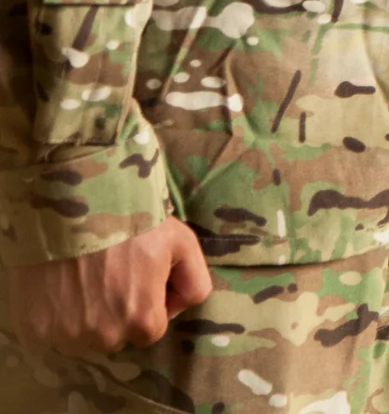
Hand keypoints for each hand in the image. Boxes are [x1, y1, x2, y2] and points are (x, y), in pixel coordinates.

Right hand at [7, 219, 212, 356]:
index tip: (140, 280)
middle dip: (118, 313)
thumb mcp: (182, 244)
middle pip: (116, 336)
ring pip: (84, 337)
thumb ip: (195, 282)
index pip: (150, 329)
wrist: (76, 207)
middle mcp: (105, 338)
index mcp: (142, 322)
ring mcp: (67, 336)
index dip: (148, 304)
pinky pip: (52, 331)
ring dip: (87, 317)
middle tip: (111, 276)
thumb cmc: (133, 223)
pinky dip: (58, 314)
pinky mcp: (36, 329)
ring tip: (87, 280)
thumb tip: (181, 306)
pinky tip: (63, 286)